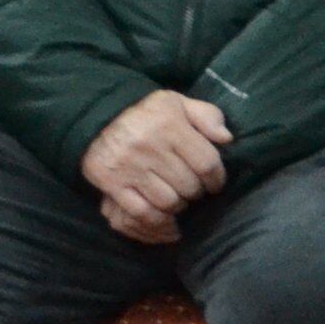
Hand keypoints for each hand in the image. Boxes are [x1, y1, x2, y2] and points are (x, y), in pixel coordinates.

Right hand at [80, 88, 232, 242]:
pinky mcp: (111, 183)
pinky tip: (165, 218)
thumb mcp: (178, 103)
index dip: (217, 179)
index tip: (215, 184)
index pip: (206, 163)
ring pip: (168, 202)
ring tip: (179, 199)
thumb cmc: (146, 113)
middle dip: (196, 192)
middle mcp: (149, 146)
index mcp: (170, 125)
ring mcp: (128, 167)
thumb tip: (227, 138)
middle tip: (193, 190)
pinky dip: (158, 220)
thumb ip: (206, 116)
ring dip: (179, 205)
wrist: (97, 116)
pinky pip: (142, 212)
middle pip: (189, 186)